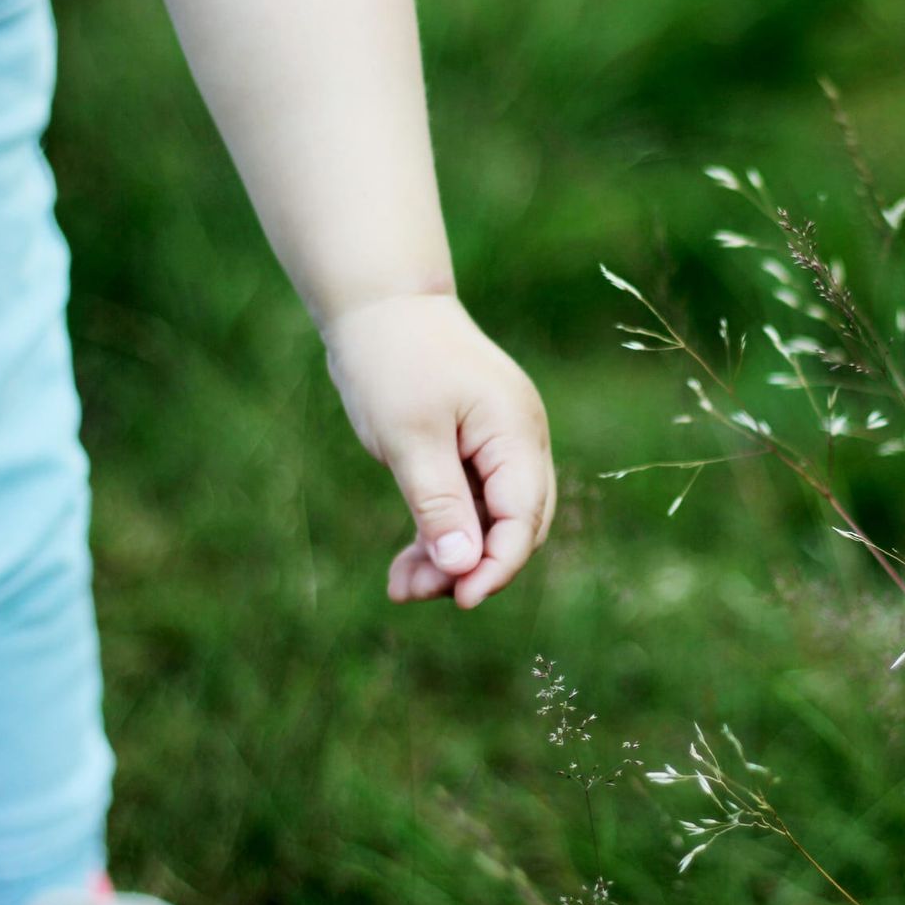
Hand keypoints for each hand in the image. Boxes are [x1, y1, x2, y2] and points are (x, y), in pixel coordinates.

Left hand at [323, 292, 553, 607]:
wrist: (381, 305)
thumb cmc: (394, 361)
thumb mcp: (409, 438)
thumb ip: (439, 504)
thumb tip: (463, 569)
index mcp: (515, 432)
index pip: (523, 515)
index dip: (498, 565)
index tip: (460, 600)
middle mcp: (519, 443)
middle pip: (515, 527)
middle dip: (472, 568)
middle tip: (415, 593)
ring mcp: (499, 447)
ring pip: (489, 523)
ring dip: (451, 559)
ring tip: (399, 587)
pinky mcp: (473, 453)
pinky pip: (468, 507)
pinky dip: (440, 536)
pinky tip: (405, 567)